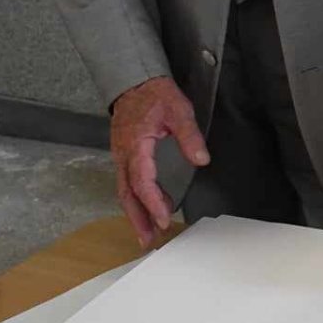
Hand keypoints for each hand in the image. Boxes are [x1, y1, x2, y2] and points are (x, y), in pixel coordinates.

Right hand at [109, 76, 208, 247]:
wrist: (135, 82)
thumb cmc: (156, 95)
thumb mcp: (178, 110)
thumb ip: (190, 136)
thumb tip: (202, 159)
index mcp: (135, 145)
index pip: (143, 181)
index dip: (153, 202)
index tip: (164, 219)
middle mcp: (123, 155)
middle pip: (127, 194)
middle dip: (137, 219)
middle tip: (148, 241)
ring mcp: (120, 156)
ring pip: (124, 191)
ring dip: (134, 214)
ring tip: (147, 234)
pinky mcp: (123, 156)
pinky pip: (126, 183)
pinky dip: (134, 200)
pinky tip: (146, 209)